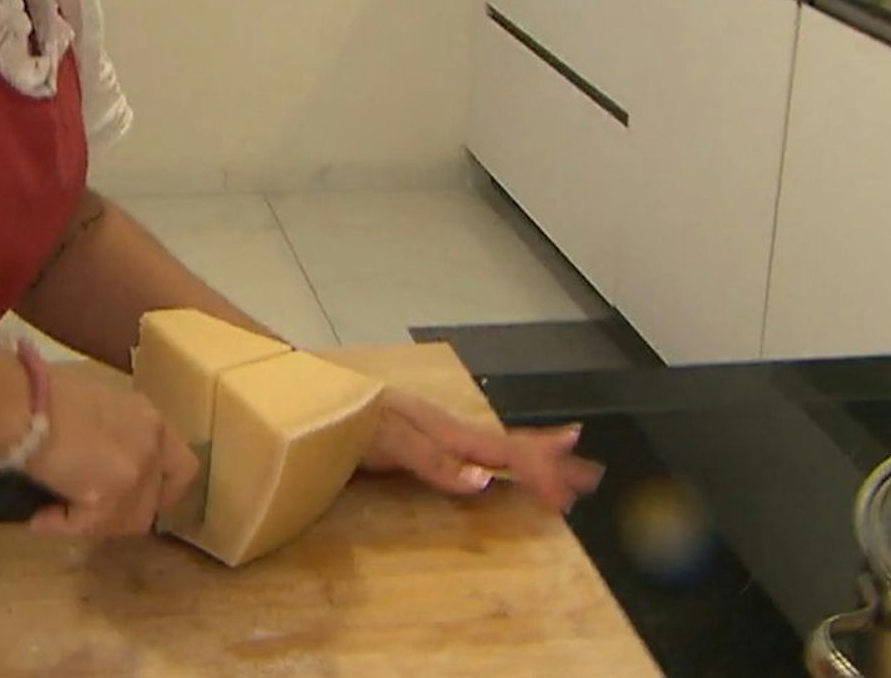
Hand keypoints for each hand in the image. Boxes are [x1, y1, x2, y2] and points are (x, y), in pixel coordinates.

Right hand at [21, 366, 198, 538]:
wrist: (24, 402)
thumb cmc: (45, 389)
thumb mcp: (92, 401)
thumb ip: (106, 429)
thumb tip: (91, 454)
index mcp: (149, 418)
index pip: (182, 466)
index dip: (163, 488)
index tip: (138, 495)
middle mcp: (151, 445)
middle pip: (154, 500)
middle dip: (124, 512)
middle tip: (94, 512)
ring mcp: (134, 473)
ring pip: (127, 521)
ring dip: (95, 524)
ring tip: (59, 515)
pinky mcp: (108, 498)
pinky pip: (88, 527)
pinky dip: (62, 526)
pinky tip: (39, 520)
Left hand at [359, 389, 602, 512]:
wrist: (302, 395)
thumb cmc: (341, 417)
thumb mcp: (388, 441)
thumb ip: (433, 461)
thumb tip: (486, 482)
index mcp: (445, 431)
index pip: (504, 454)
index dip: (539, 474)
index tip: (570, 495)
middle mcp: (444, 429)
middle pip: (507, 446)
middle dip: (548, 460)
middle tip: (588, 476)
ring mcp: (429, 432)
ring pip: (491, 445)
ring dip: (528, 456)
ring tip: (559, 460)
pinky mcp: (412, 441)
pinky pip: (465, 449)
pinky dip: (492, 456)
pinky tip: (490, 463)